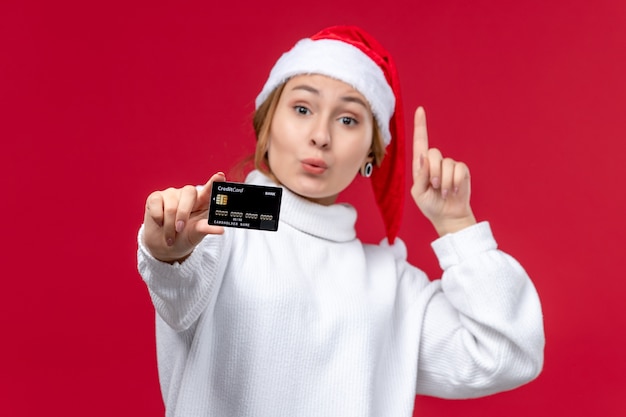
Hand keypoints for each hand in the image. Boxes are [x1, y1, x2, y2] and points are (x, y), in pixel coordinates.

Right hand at [142, 172, 225, 262]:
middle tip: (179, 229)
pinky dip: (158, 219)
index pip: (210, 190)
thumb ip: (207, 228)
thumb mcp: (196, 234)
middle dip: (183, 214)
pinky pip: (157, 205)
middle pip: (189, 194)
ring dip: (169, 225)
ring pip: (171, 206)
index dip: (214, 182)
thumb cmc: (184, 237)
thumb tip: (221, 230)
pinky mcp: (156, 197)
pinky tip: (160, 223)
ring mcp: (172, 194)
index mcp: (202, 202)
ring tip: (170, 236)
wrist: (163, 246)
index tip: (220, 176)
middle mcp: (188, 194)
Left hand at [411, 107, 475, 235]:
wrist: (447, 216)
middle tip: (435, 187)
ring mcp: (449, 166)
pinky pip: (459, 169)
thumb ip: (421, 175)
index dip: (420, 126)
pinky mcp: (462, 171)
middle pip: (433, 153)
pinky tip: (454, 191)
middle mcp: (435, 162)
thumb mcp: (419, 192)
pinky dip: (455, 182)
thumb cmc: (430, 205)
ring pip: (447, 164)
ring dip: (445, 182)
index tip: (420, 110)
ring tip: (444, 193)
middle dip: (434, 172)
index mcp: (421, 165)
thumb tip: (424, 156)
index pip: (420, 142)